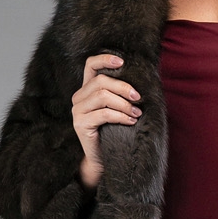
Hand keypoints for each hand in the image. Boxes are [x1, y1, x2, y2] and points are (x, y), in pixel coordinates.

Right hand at [71, 53, 142, 187]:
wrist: (103, 159)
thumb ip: (120, 93)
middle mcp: (78, 98)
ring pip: (102, 97)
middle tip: (139, 98)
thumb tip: (140, 81)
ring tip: (137, 113)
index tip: (122, 61)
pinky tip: (131, 121)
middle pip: (101, 81)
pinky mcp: (80, 125)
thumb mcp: (117, 108)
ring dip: (124, 104)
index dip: (105, 59)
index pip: (90, 65)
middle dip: (123, 88)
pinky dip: (120, 116)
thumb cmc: (114, 132)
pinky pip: (103, 114)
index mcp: (87, 90)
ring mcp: (77, 111)